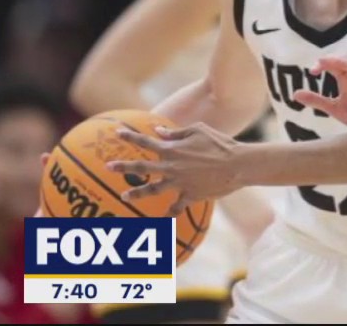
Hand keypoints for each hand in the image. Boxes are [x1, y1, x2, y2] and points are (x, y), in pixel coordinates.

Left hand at [107, 123, 242, 213]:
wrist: (238, 164)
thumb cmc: (220, 144)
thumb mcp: (199, 130)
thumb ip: (176, 133)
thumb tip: (158, 132)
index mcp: (173, 149)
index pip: (146, 141)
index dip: (130, 136)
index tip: (117, 133)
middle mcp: (171, 166)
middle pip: (142, 167)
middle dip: (123, 167)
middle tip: (109, 166)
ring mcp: (179, 182)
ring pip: (153, 189)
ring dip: (138, 192)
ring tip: (125, 195)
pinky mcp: (190, 195)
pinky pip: (177, 207)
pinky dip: (170, 212)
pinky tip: (165, 218)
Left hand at [294, 56, 346, 128]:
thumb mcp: (337, 109)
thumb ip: (318, 100)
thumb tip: (294, 94)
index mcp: (346, 77)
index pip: (332, 64)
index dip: (322, 65)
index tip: (313, 71)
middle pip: (346, 60)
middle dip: (335, 60)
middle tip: (323, 63)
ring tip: (341, 62)